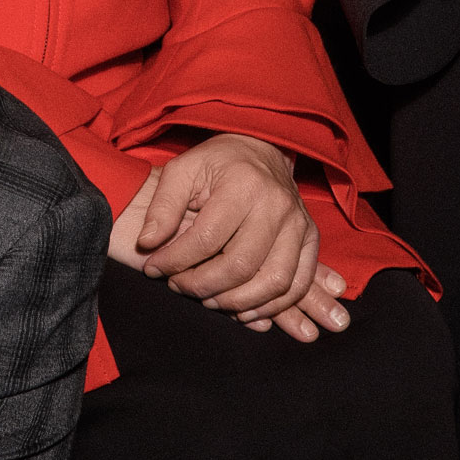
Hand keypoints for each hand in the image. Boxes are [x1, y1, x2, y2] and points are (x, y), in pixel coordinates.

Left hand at [108, 135, 348, 343]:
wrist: (262, 150)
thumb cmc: (218, 162)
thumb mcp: (183, 170)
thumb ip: (162, 207)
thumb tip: (148, 244)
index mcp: (243, 184)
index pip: (206, 239)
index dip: (175, 261)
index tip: (154, 268)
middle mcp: (277, 205)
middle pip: (240, 265)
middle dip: (202, 285)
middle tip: (179, 286)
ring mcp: (298, 225)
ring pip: (273, 282)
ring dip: (236, 302)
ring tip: (207, 300)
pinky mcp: (311, 240)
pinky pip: (297, 285)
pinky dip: (271, 306)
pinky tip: (242, 309)